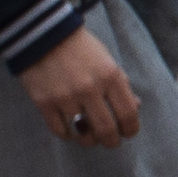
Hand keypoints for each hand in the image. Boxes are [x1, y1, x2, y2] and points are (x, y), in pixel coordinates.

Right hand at [22, 27, 143, 147]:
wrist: (42, 35)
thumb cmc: (81, 48)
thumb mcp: (108, 61)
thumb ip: (122, 85)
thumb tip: (135, 108)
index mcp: (111, 77)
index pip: (128, 115)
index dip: (130, 130)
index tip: (127, 133)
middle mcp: (90, 89)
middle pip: (107, 130)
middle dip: (111, 141)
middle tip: (110, 141)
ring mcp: (65, 97)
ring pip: (82, 134)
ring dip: (88, 140)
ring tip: (88, 135)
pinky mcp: (43, 102)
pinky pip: (60, 131)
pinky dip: (67, 135)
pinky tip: (70, 129)